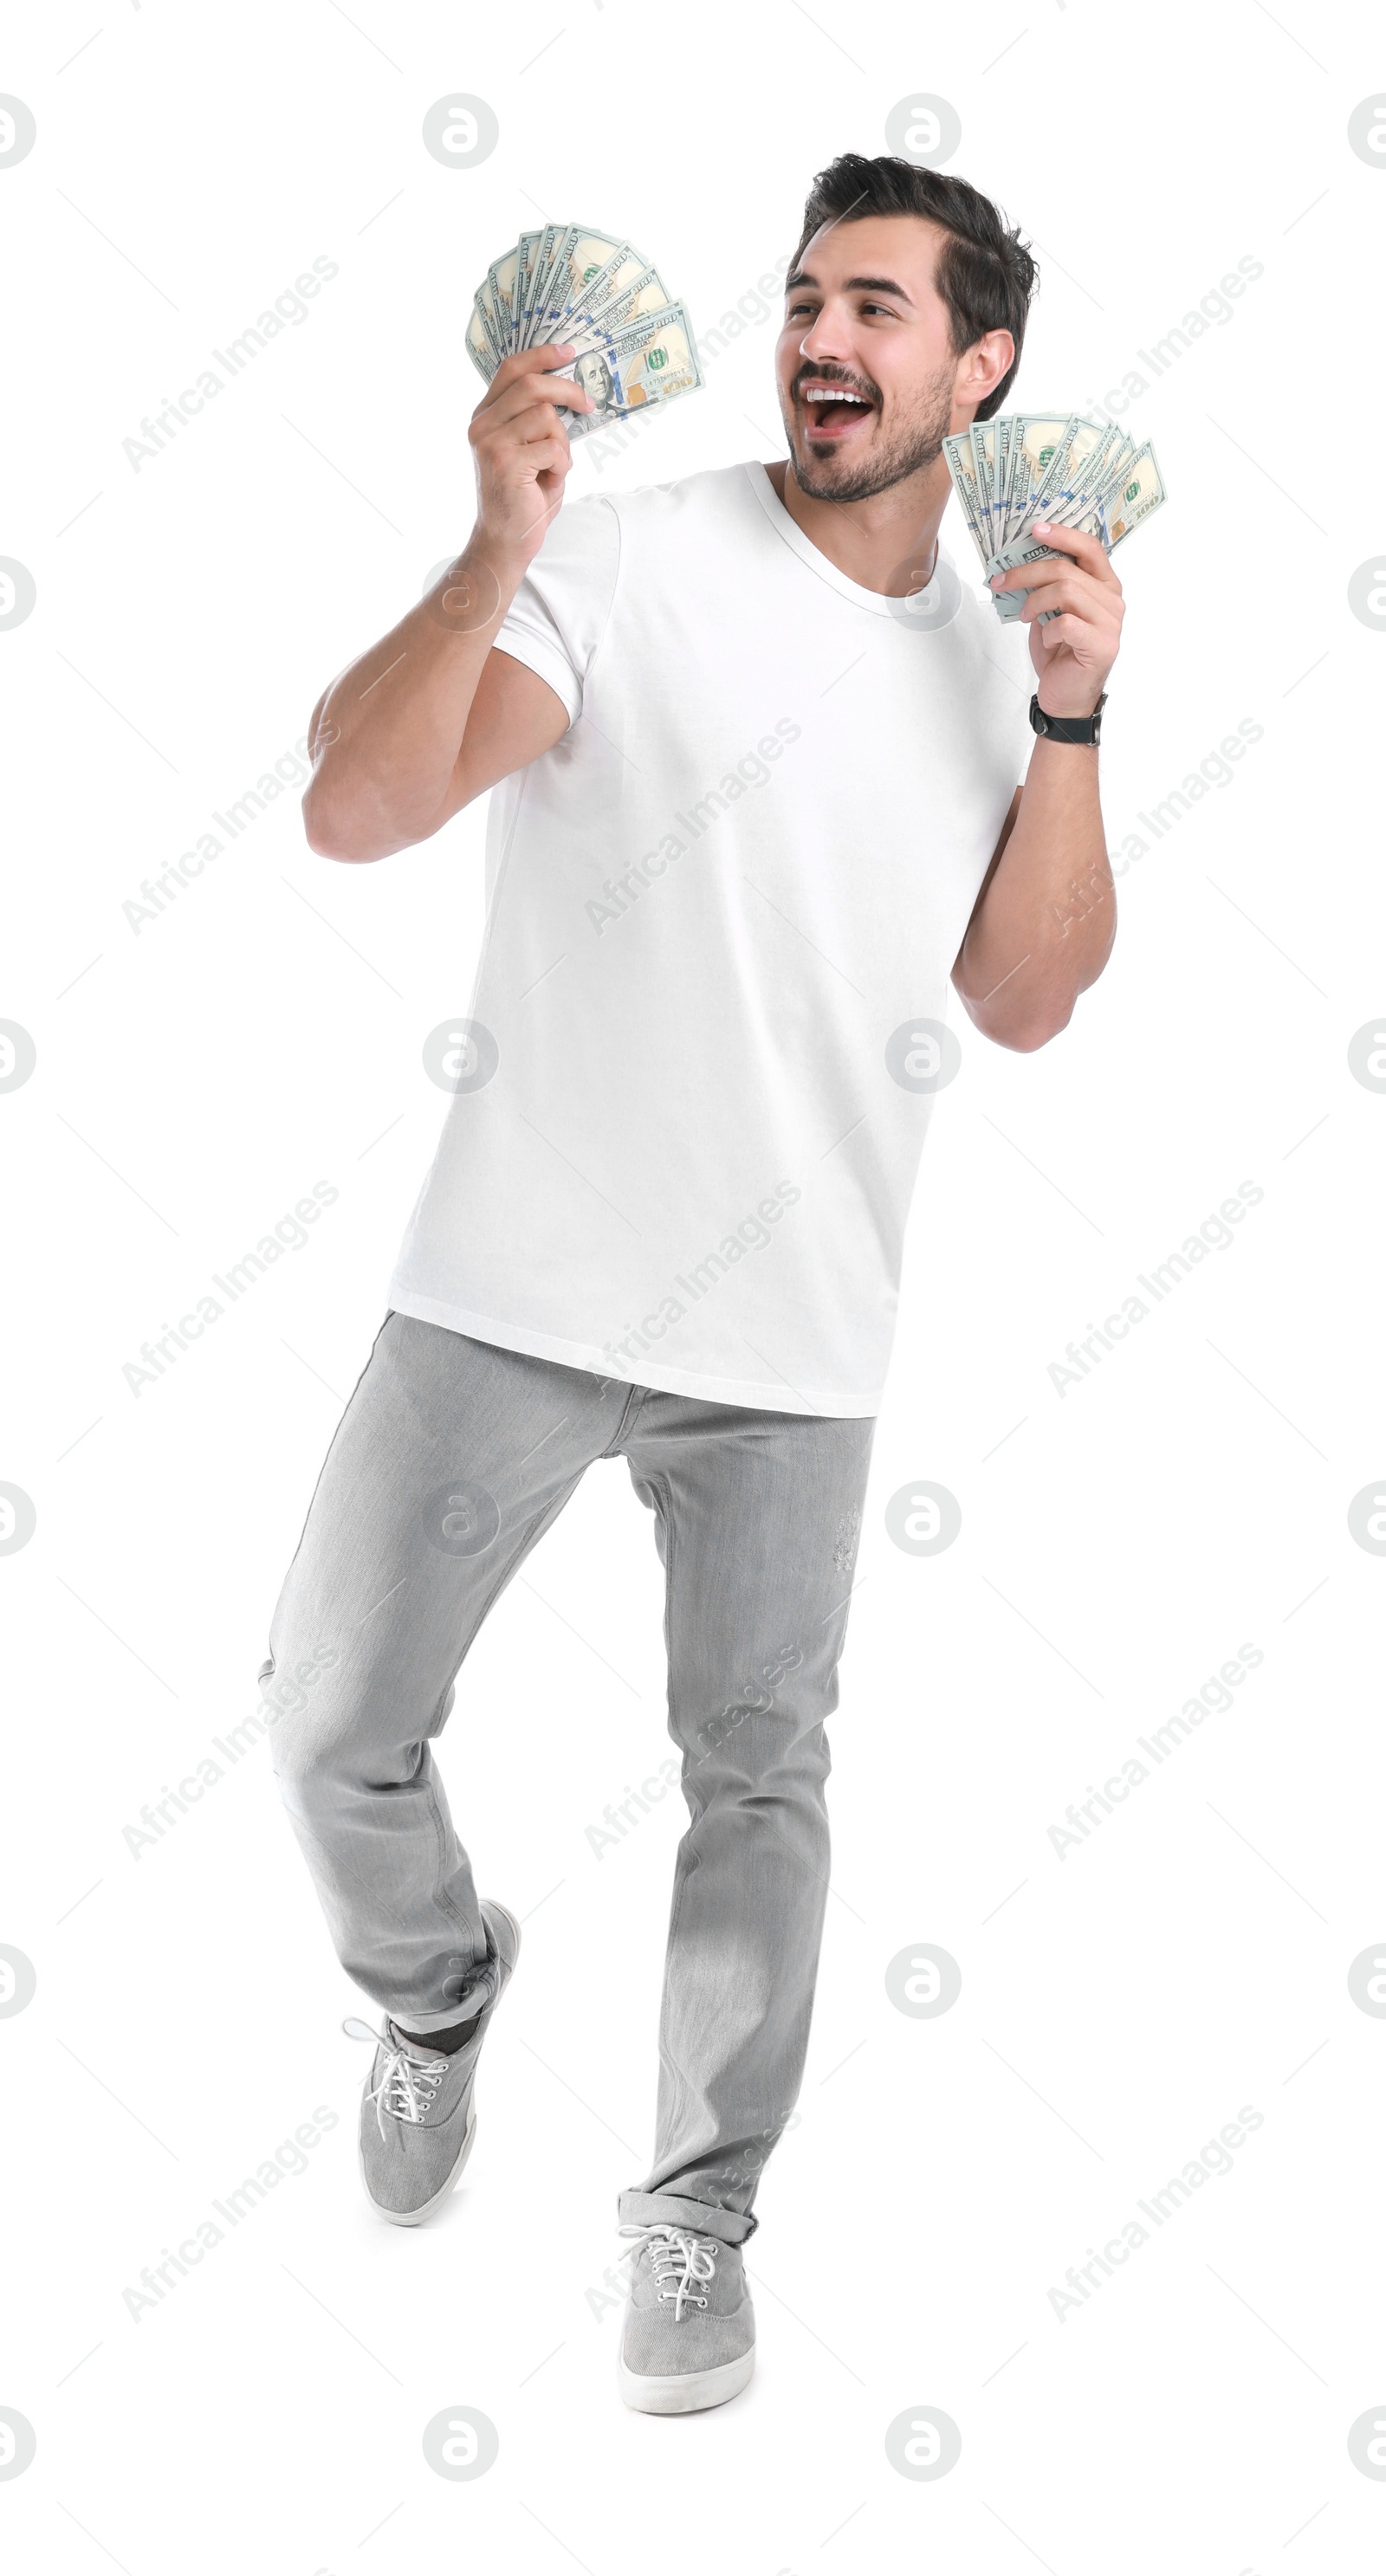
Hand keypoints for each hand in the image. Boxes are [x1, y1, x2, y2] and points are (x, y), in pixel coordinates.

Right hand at [467, 342, 593, 575]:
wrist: (506, 540)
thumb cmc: (523, 496)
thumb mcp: (528, 448)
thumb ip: (536, 419)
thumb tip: (570, 390)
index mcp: (485, 416)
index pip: (512, 369)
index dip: (542, 355)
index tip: (569, 350)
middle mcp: (482, 425)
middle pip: (533, 386)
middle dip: (568, 391)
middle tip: (589, 404)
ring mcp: (491, 443)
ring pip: (547, 418)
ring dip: (562, 443)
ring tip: (553, 466)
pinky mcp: (507, 462)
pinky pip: (554, 448)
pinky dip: (562, 465)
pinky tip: (549, 481)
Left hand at [990, 522, 1124, 718]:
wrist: (1066, 698)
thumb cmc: (1059, 654)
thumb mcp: (1049, 613)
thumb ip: (1046, 588)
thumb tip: (1018, 563)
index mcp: (1104, 585)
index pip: (1089, 547)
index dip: (1062, 534)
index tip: (1034, 529)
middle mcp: (1113, 600)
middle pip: (1067, 569)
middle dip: (1027, 572)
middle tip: (1001, 581)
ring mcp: (1111, 622)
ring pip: (1065, 590)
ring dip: (1034, 600)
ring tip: (1023, 615)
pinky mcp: (1102, 645)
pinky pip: (1066, 623)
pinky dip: (1047, 630)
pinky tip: (1046, 640)